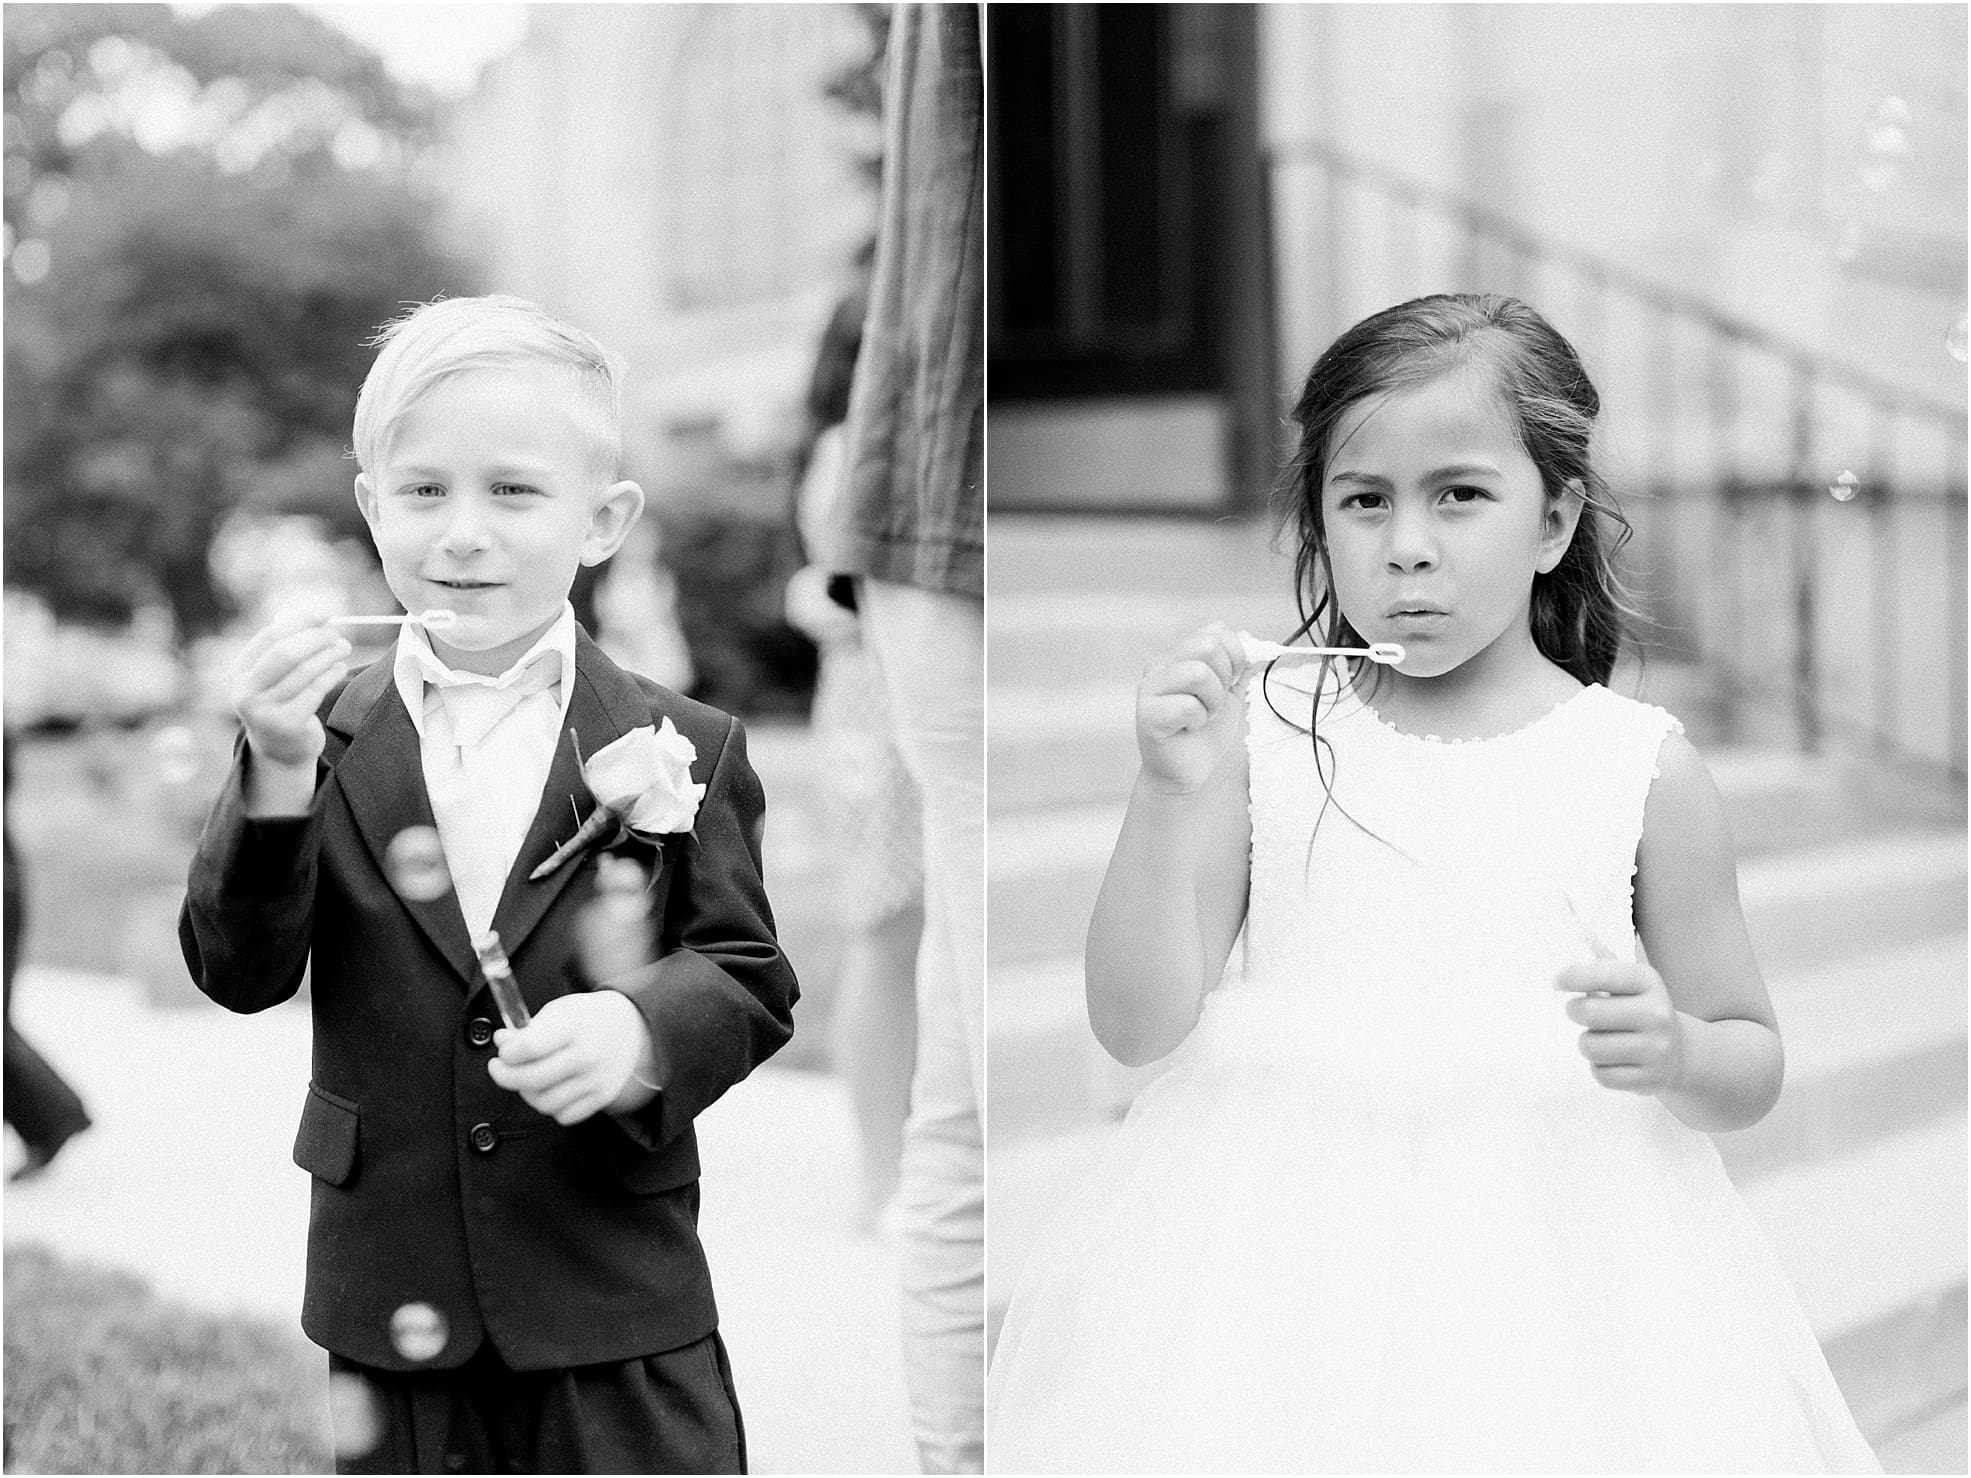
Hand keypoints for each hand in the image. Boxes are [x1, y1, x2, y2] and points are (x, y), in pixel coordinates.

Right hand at [232, 610, 351, 769]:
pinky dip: (331, 675)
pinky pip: (314, 691)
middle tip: (337, 633)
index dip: (300, 622)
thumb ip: (287, 645)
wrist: (280, 749)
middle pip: (285, 654)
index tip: (325, 613)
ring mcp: (264, 711)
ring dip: (328, 655)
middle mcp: (245, 692)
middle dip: (316, 639)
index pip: (270, 637)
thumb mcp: (274, 676)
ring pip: (303, 673)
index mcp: (238, 673)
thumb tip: (314, 616)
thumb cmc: (281, 702)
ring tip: (344, 647)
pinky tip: (340, 668)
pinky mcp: (287, 724)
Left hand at [487, 990, 654, 1123]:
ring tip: (527, 1080)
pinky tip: (551, 1090)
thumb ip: (529, 1028)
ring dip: (527, 1093)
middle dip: (504, 1076)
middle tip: (500, 1068)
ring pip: (544, 1103)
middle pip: (530, 1079)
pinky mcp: (602, 1097)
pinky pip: (564, 1115)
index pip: (527, 1048)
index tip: (504, 1051)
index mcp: (574, 1027)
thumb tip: (502, 1041)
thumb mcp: (560, 1010)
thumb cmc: (591, 1016)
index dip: (507, 1053)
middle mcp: (586, 1055)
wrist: (635, 1026)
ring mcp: (595, 1080)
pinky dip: (552, 1107)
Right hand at [1136, 623, 1249, 793]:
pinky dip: (1199, 720)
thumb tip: (1250, 638)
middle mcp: (1160, 665)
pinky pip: (1187, 706)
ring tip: (1204, 716)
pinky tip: (1190, 729)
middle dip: (1225, 678)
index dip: (1236, 656)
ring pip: (1198, 674)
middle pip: (1208, 646)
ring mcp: (1150, 688)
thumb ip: (1239, 667)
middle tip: (1215, 702)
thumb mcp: (1229, 693)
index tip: (1231, 682)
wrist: (1186, 772)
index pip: (1216, 631)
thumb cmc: (1204, 732)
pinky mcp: (1147, 714)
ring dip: (1213, 702)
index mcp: (1179, 655)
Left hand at [1555, 960, 1686, 1095]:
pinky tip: (1615, 1060)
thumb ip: (1603, 959)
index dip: (1572, 977)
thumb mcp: (1629, 981)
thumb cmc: (1639, 1008)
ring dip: (1587, 1043)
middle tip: (1580, 1012)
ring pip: (1589, 1046)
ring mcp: (1656, 1049)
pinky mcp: (1650, 1079)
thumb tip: (1578, 930)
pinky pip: (1600, 1074)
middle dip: (1576, 1012)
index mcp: (1649, 982)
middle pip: (1588, 1013)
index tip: (1557, 982)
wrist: (1679, 1053)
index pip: (1602, 974)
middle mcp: (1657, 1014)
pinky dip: (1599, 1068)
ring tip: (1603, 1038)